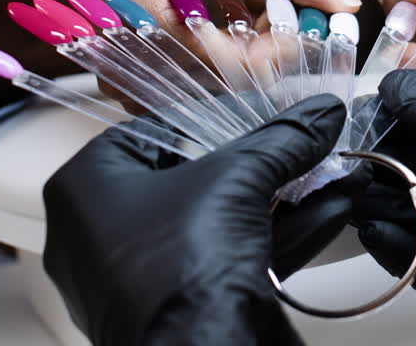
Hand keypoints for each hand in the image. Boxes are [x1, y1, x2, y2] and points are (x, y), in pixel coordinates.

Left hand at [42, 95, 355, 345]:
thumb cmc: (180, 271)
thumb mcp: (238, 179)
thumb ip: (281, 140)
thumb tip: (318, 114)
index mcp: (85, 190)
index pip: (154, 129)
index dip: (215, 114)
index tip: (261, 109)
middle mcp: (101, 233)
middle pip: (194, 175)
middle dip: (259, 160)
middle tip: (297, 141)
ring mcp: (141, 276)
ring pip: (220, 219)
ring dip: (281, 196)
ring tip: (329, 171)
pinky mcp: (183, 305)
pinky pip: (231, 254)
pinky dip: (279, 232)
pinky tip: (329, 210)